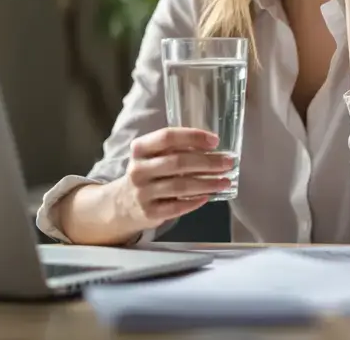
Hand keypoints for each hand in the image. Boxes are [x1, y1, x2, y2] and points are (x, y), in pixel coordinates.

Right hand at [112, 127, 234, 232]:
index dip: (193, 137)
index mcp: (140, 148)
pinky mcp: (149, 213)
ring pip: (180, 186)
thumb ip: (174, 150)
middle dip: (207, 162)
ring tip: (225, 181)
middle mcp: (139, 169)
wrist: (122, 204)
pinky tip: (208, 197)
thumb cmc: (147, 174)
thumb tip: (213, 148)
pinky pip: (177, 207)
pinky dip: (195, 202)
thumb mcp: (151, 156)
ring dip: (207, 183)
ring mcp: (142, 192)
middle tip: (227, 162)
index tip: (215, 141)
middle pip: (178, 162)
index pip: (167, 137)